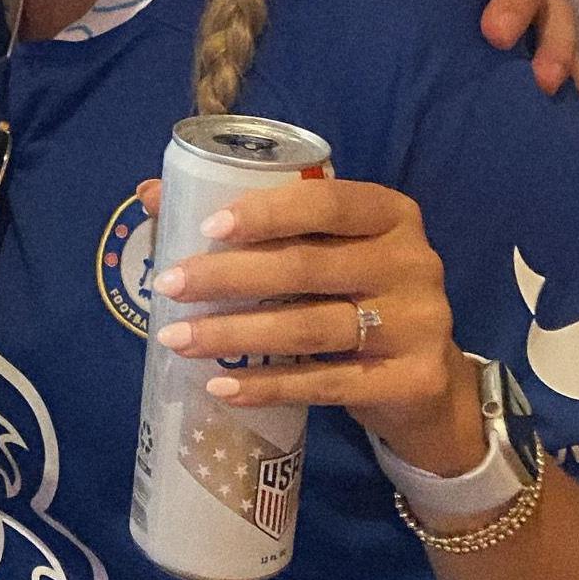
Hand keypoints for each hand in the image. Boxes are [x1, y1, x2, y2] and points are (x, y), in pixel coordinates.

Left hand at [146, 177, 486, 476]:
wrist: (426, 383)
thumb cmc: (353, 293)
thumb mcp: (318, 247)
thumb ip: (251, 217)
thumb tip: (151, 193)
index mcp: (389, 213)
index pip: (326, 202)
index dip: (266, 212)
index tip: (207, 227)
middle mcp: (413, 262)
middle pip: (306, 267)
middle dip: (228, 276)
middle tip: (168, 285)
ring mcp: (420, 324)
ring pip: (310, 328)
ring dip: (235, 333)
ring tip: (177, 338)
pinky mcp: (412, 381)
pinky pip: (326, 383)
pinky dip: (268, 386)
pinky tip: (221, 385)